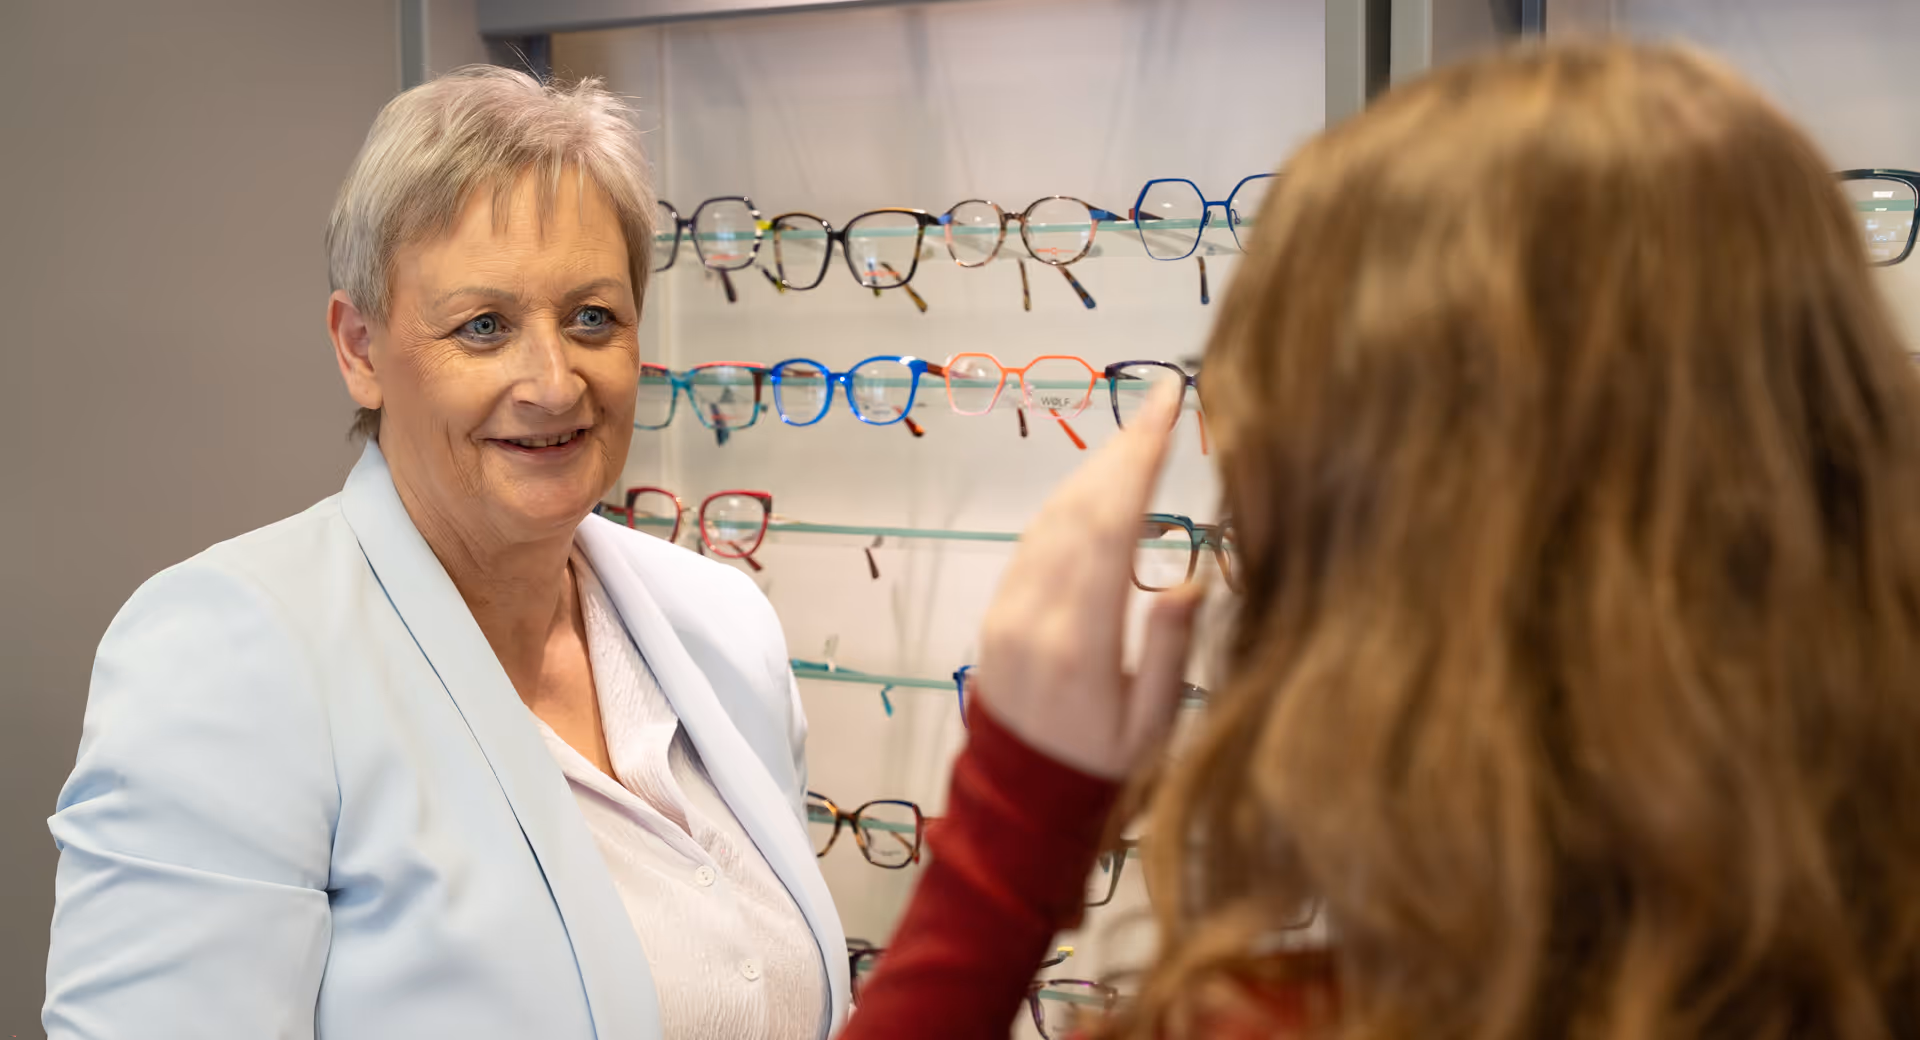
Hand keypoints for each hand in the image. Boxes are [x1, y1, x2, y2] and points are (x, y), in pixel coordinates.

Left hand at [973, 383, 1202, 779]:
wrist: (1019, 803)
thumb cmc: (1104, 768)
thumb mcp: (1153, 724)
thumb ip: (1170, 649)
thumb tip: (1193, 576)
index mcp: (1081, 642)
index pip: (1110, 528)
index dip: (1138, 460)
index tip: (1166, 407)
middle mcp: (1036, 615)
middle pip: (1079, 509)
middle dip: (1120, 449)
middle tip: (1159, 402)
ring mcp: (1009, 610)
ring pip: (1052, 518)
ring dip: (1094, 471)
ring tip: (1139, 436)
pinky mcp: (998, 611)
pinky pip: (1033, 541)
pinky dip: (1069, 505)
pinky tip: (1100, 489)